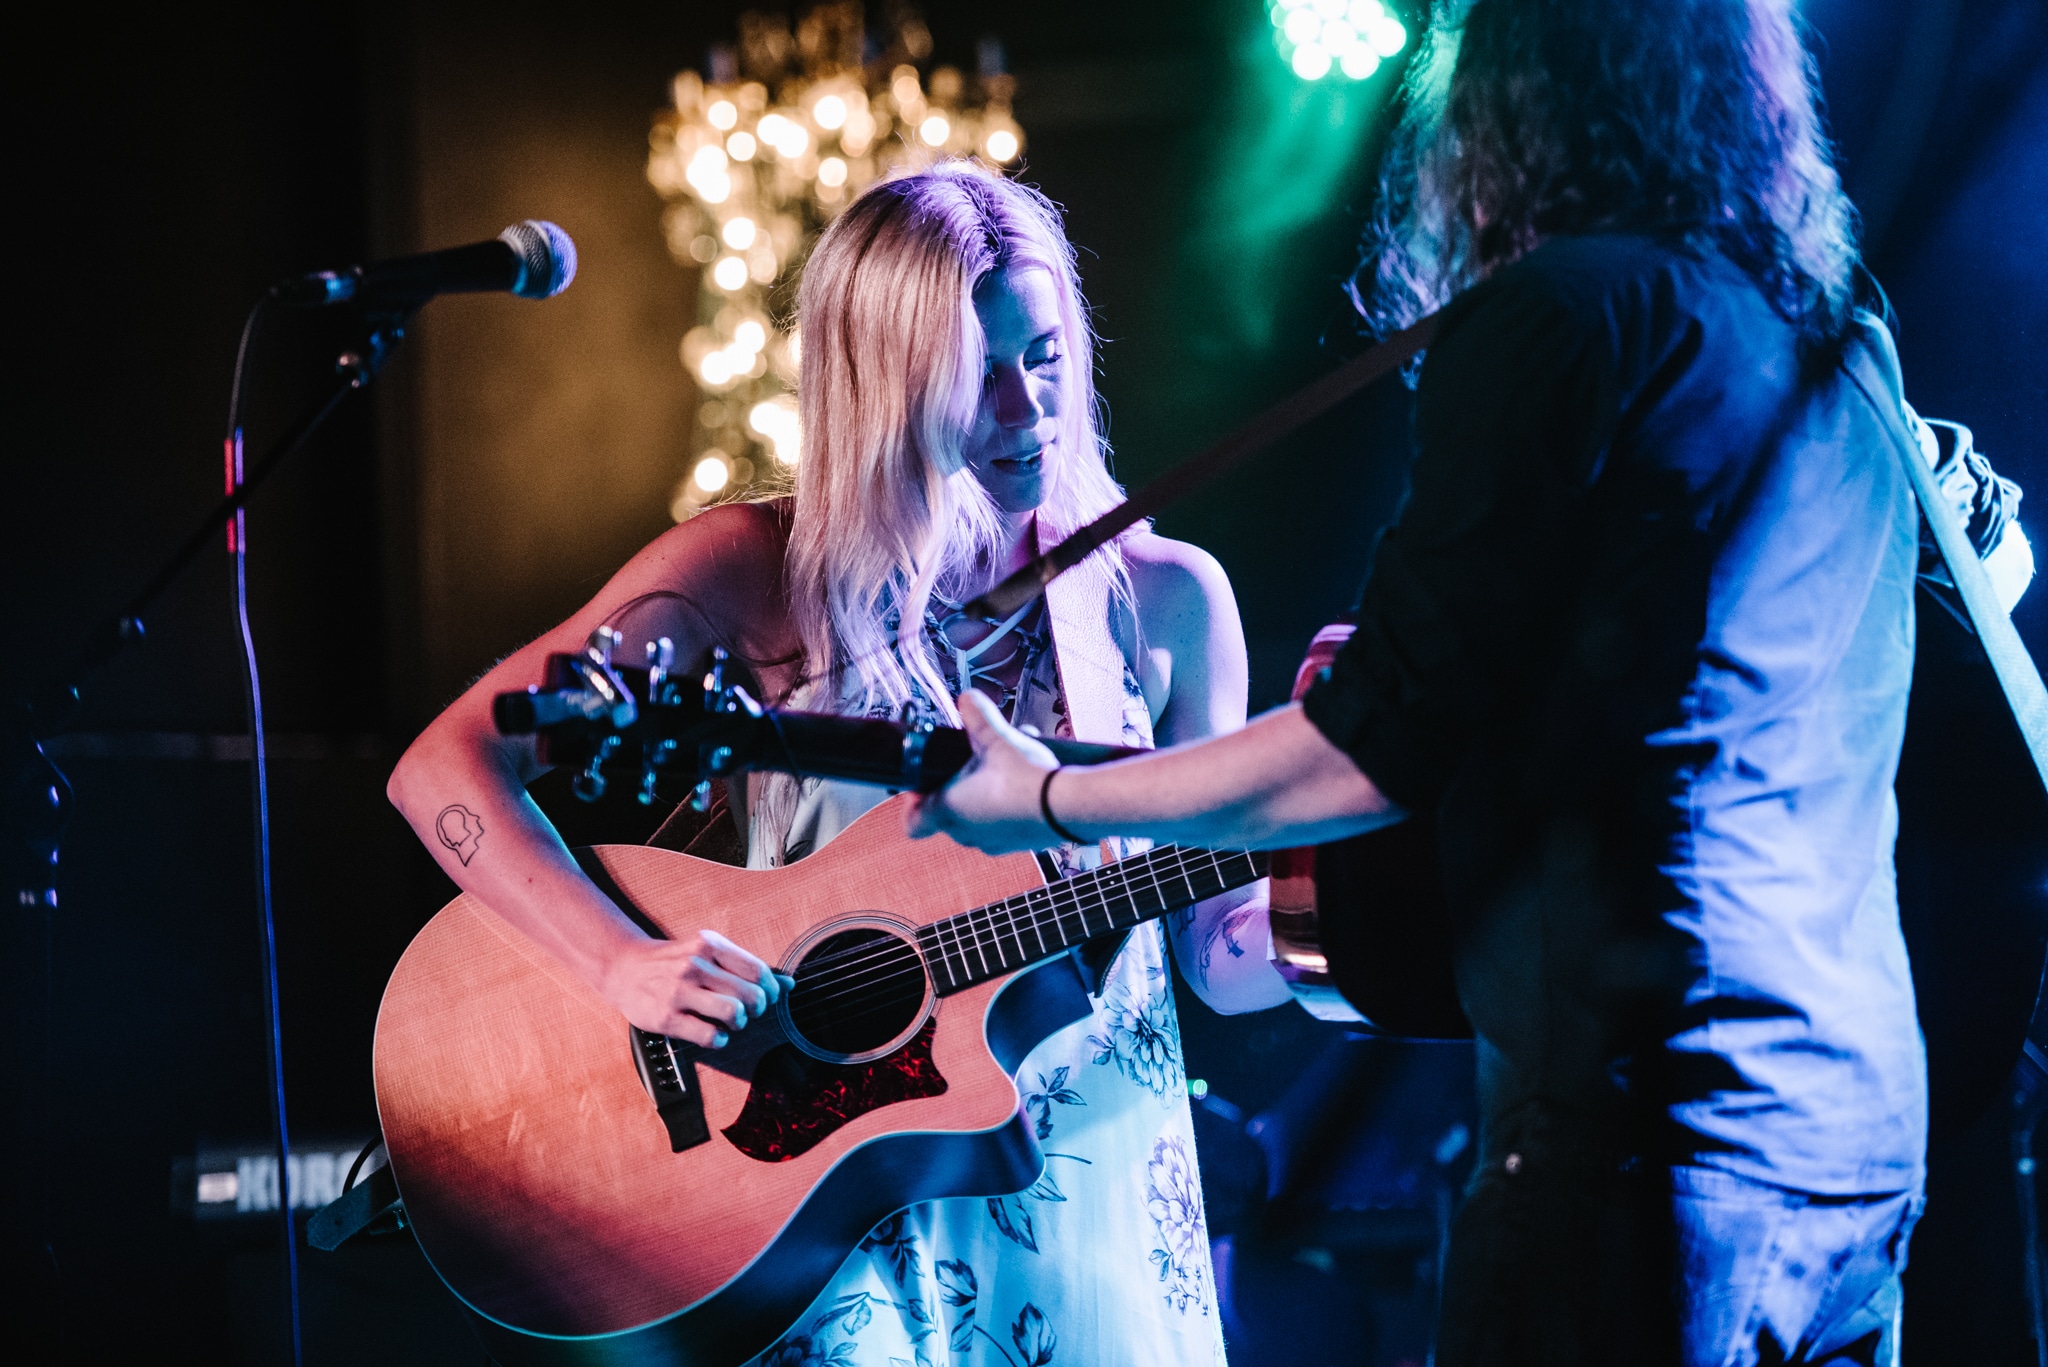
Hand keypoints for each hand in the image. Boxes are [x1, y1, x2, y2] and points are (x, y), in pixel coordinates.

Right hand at [600, 928, 793, 1045]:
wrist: (624, 967)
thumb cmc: (671, 961)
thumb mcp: (706, 951)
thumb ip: (744, 966)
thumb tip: (789, 984)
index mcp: (709, 945)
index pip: (757, 970)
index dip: (770, 989)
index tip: (767, 996)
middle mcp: (695, 965)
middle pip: (750, 994)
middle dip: (757, 1009)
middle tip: (748, 1011)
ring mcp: (680, 991)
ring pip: (733, 1013)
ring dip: (738, 1023)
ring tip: (730, 1022)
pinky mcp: (667, 1017)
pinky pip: (708, 1035)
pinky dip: (718, 1040)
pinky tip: (713, 1034)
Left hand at [910, 690, 1063, 852]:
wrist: (1070, 806)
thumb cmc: (1026, 779)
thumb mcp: (997, 738)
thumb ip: (978, 717)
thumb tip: (967, 698)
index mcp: (951, 811)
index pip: (913, 822)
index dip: (911, 803)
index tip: (918, 784)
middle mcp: (969, 833)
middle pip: (948, 814)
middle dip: (957, 785)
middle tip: (969, 761)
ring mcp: (996, 842)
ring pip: (979, 815)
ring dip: (985, 791)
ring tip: (1005, 761)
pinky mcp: (1020, 843)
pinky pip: (1005, 822)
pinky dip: (1009, 802)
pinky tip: (1029, 776)